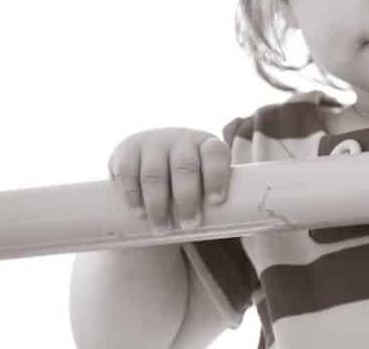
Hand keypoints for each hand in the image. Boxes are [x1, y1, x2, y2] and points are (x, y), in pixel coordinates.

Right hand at [108, 127, 230, 234]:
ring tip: (162, 228)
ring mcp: (152, 142)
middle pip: (185, 167)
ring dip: (158, 205)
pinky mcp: (127, 150)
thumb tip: (241, 229)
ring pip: (155, 174)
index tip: (216, 202)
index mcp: (206, 143)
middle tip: (190, 225)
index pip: (215, 153)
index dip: (217, 176)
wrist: (148, 163)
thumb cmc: (186, 182)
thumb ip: (214, 198)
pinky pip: (128, 173)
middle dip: (187, 199)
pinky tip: (139, 213)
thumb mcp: (202, 180)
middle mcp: (180, 138)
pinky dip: (133, 196)